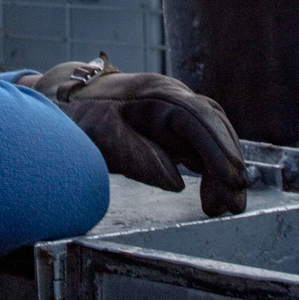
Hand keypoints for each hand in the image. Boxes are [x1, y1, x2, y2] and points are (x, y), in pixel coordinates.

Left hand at [30, 57, 246, 217]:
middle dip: (227, 164)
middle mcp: (171, 96)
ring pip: (212, 136)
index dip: (217, 146)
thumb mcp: (95, 133)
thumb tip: (176, 182)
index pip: (196, 115)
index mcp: (153, 91)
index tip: (232, 177)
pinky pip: (202, 148)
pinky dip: (212, 172)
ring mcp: (173, 110)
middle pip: (211, 125)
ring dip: (224, 170)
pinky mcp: (172, 129)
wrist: (65, 99)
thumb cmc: (79, 114)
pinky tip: (212, 198)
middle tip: (233, 205)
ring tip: (226, 208)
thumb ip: (131, 154)